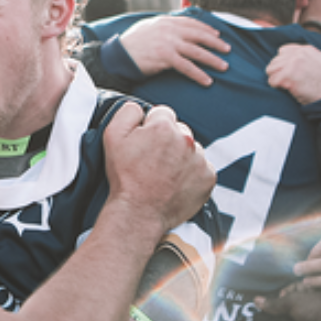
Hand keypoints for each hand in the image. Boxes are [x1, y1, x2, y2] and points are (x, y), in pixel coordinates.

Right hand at [103, 103, 215, 232]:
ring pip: (192, 149)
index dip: (151, 127)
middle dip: (168, 140)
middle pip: (180, 130)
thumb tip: (140, 108)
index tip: (145, 143)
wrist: (138, 212)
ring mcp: (199, 159)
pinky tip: (176, 183)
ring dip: (181, 157)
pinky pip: (203, 168)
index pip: (162, 113)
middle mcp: (186, 140)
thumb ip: (127, 112)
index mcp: (164, 127)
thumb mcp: (112, 136)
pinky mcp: (208, 178)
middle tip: (153, 160)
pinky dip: (192, 174)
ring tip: (164, 174)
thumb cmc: (125, 177)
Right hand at [116, 15, 229, 84]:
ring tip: (224, 66)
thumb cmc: (132, 43)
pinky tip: (207, 80)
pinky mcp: (166, 57)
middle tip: (228, 50)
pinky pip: (187, 67)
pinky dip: (199, 74)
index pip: (193, 23)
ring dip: (213, 59)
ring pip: (197, 51)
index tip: (218, 36)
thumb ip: (165, 26)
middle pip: (199, 36)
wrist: (118, 54)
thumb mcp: (149, 27)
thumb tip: (178, 29)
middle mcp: (170, 30)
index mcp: (167, 21)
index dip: (207, 30)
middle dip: (216, 43)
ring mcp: (169, 43)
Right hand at [255, 282, 320, 320]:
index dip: (284, 293)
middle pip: (294, 306)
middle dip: (281, 310)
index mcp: (312, 291)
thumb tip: (256, 300)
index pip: (295, 288)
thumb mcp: (290, 302)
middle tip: (269, 313)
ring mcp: (315, 320)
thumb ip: (273, 303)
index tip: (276, 298)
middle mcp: (314, 304)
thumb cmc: (312, 308)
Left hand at [266, 44, 320, 104]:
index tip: (287, 72)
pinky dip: (276, 87)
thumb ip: (311, 56)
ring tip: (285, 85)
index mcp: (306, 50)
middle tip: (286, 81)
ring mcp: (292, 64)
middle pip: (275, 61)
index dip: (283, 62)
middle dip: (278, 72)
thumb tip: (301, 56)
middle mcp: (298, 54)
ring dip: (276, 78)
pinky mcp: (287, 76)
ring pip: (270, 70)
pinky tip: (285, 90)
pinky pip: (272, 81)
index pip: (283, 51)